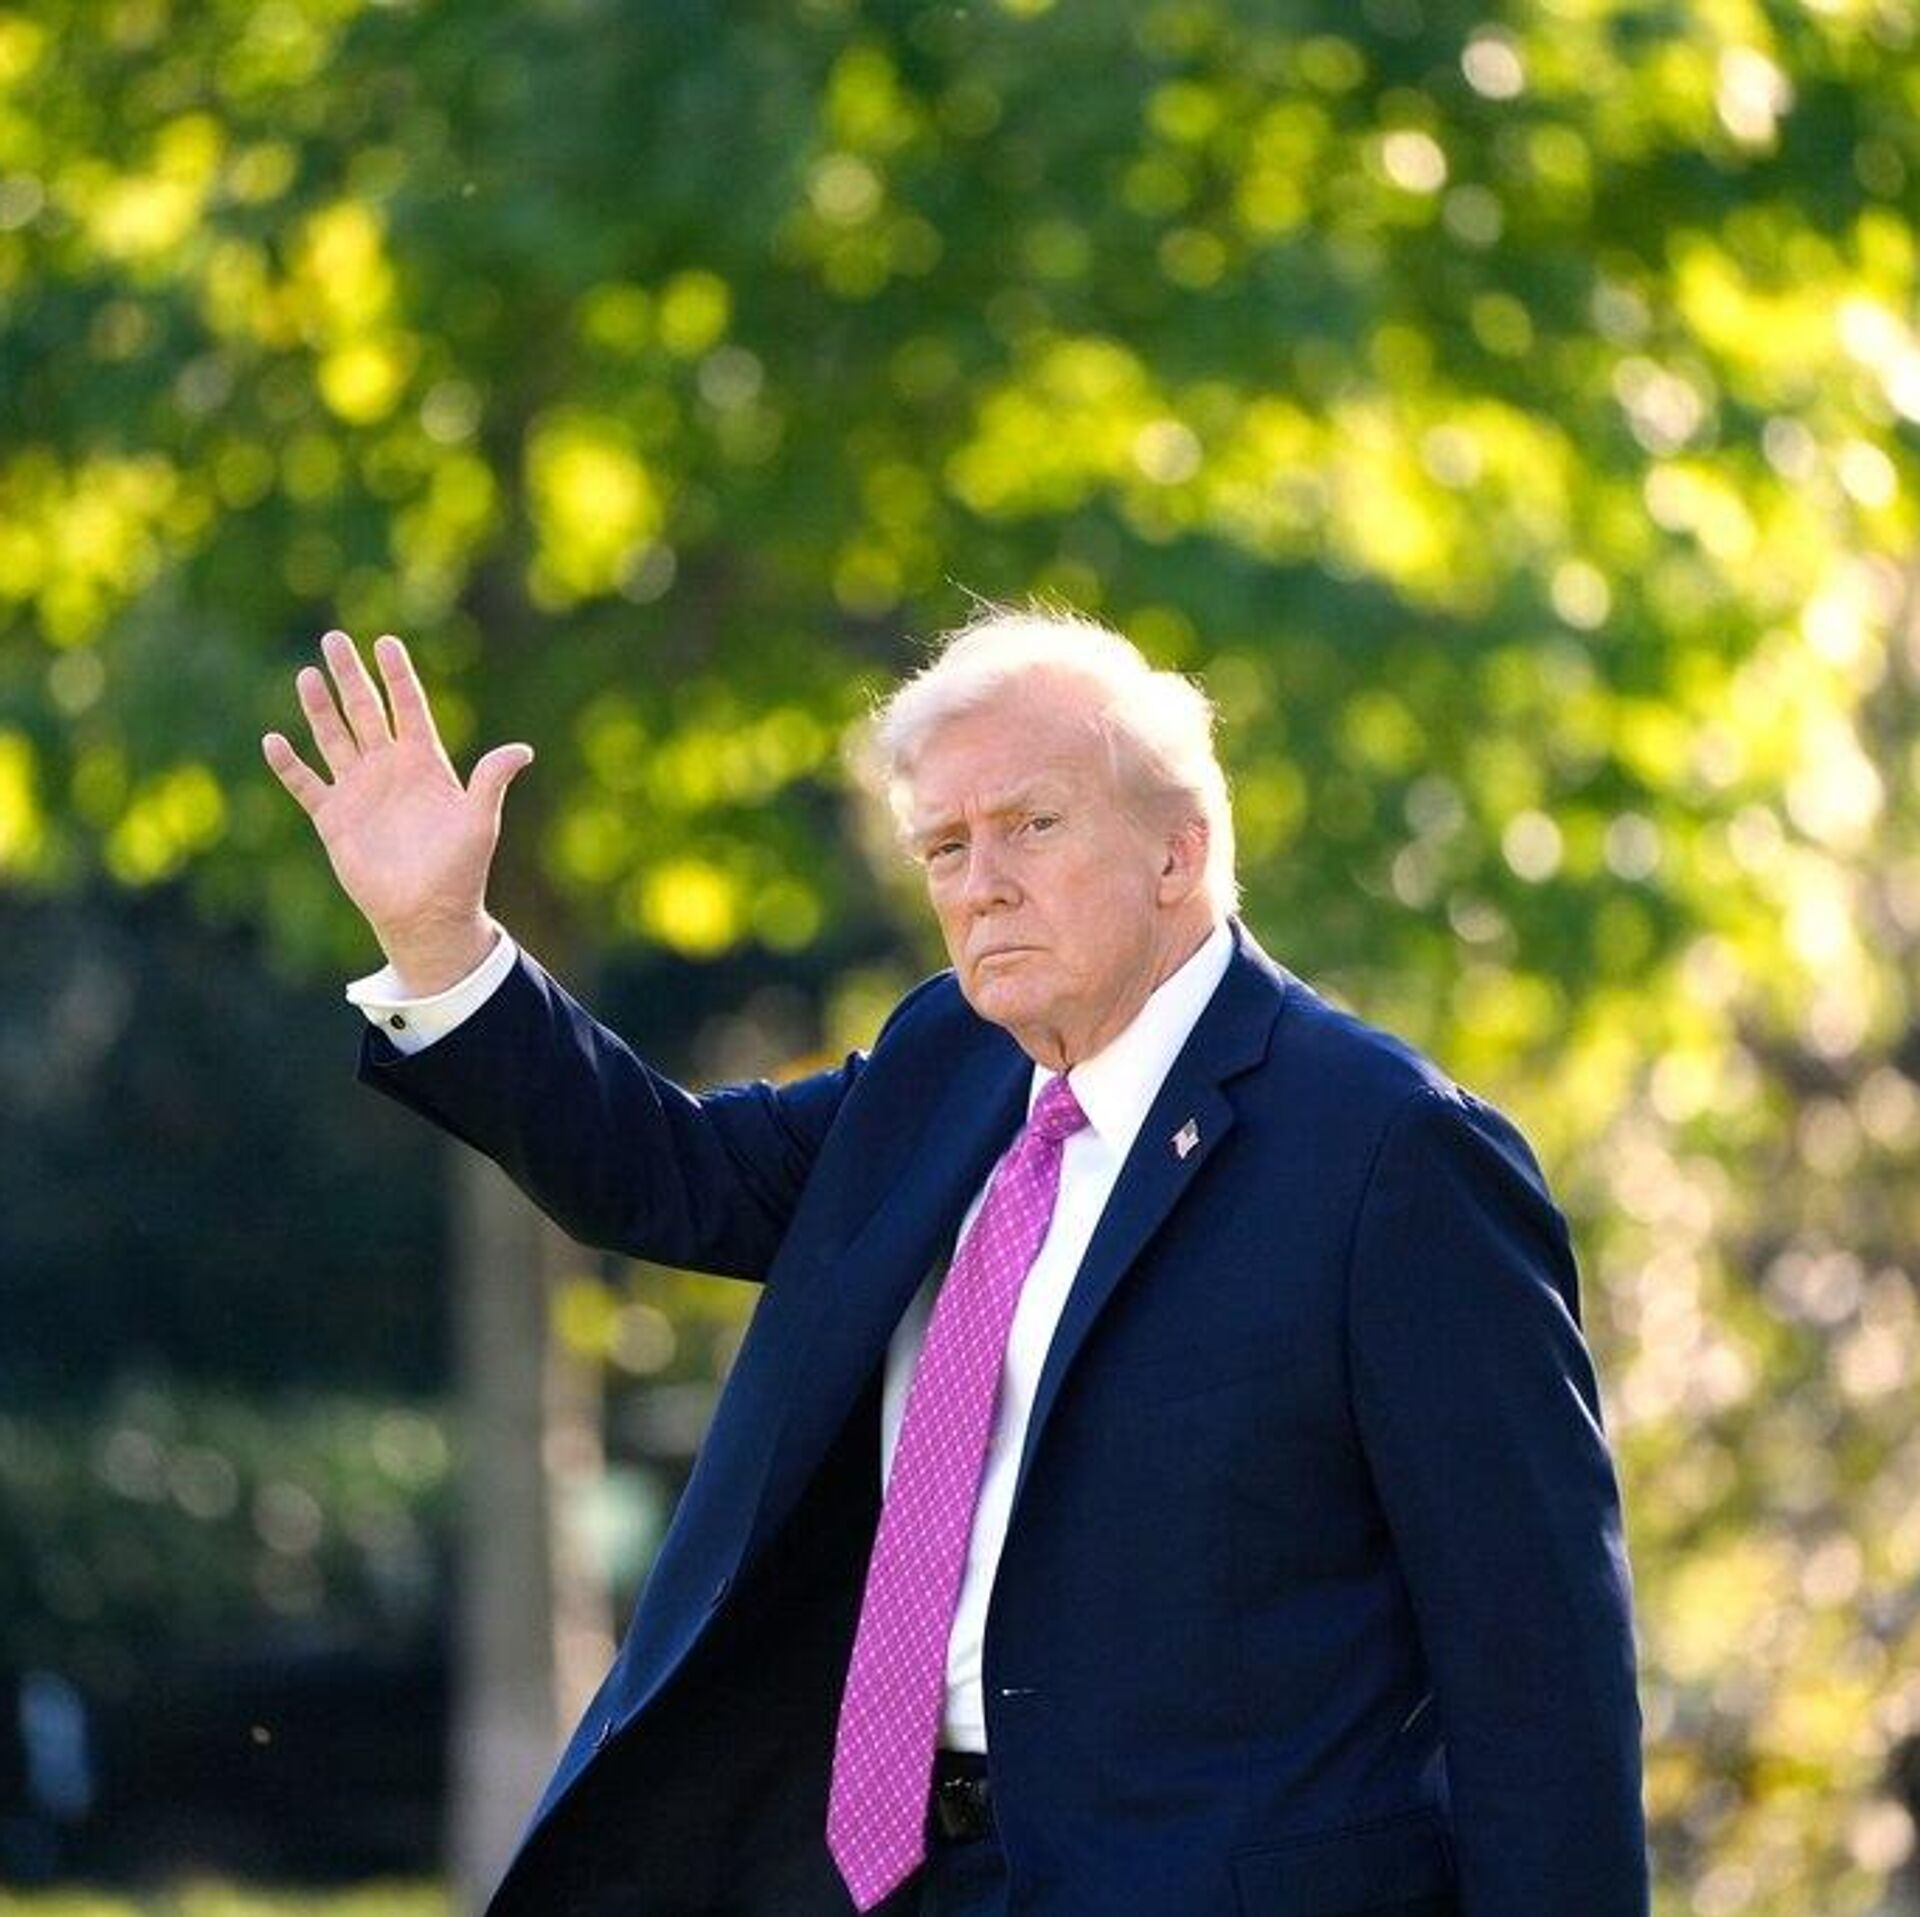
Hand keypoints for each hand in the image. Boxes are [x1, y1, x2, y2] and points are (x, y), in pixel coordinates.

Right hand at [262, 629, 532, 993]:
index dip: (398, 676)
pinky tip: (273, 740)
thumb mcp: (480, 820)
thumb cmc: (461, 868)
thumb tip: (523, 750)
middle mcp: (389, 769)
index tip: (387, 642)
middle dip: (351, 677)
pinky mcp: (334, 818)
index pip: (409, 708)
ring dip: (319, 708)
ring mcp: (359, 791)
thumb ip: (492, 781)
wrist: (428, 912)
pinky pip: (306, 785)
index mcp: (425, 763)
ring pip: (334, 738)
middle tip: (334, 639)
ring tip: (308, 675)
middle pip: (365, 712)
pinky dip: (289, 765)